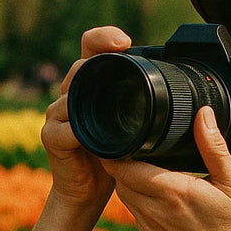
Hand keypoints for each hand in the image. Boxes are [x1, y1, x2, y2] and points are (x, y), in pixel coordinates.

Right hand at [40, 26, 131, 212]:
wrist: (88, 192)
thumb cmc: (111, 159)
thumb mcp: (131, 129)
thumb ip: (140, 108)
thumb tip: (178, 93)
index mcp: (91, 87)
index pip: (90, 49)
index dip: (103, 38)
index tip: (124, 40)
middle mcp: (71, 95)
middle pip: (80, 67)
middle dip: (98, 61)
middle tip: (120, 58)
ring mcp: (58, 115)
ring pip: (71, 94)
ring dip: (89, 94)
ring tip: (108, 100)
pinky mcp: (52, 137)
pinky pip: (65, 129)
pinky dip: (79, 132)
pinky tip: (94, 139)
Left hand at [104, 106, 230, 230]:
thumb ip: (214, 148)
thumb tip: (203, 115)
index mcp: (171, 191)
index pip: (123, 164)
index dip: (117, 147)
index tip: (125, 134)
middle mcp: (154, 210)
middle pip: (118, 178)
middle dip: (122, 160)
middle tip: (135, 144)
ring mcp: (151, 229)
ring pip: (124, 196)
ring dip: (129, 180)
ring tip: (144, 165)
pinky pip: (135, 213)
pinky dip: (139, 199)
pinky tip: (157, 194)